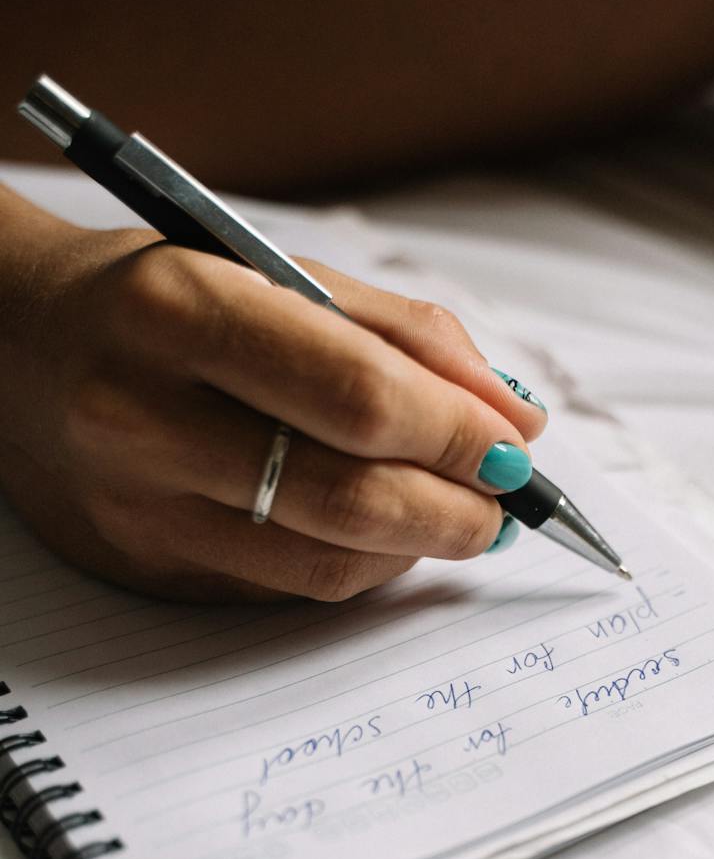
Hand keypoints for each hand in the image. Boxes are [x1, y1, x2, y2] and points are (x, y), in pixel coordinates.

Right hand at [0, 189, 546, 601]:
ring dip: (417, 549)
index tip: (517, 450)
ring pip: (323, 564)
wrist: (13, 346)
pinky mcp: (144, 568)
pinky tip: (381, 533)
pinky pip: (285, 588)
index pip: (357, 396)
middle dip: (457, 511)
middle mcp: (142, 419)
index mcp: (177, 313)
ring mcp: (136, 510)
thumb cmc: (159, 296)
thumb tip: (514, 416)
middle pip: (348, 498)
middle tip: (506, 507)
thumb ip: (403, 336)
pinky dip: (357, 566)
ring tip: (455, 516)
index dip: (457, 433)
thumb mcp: (274, 270)